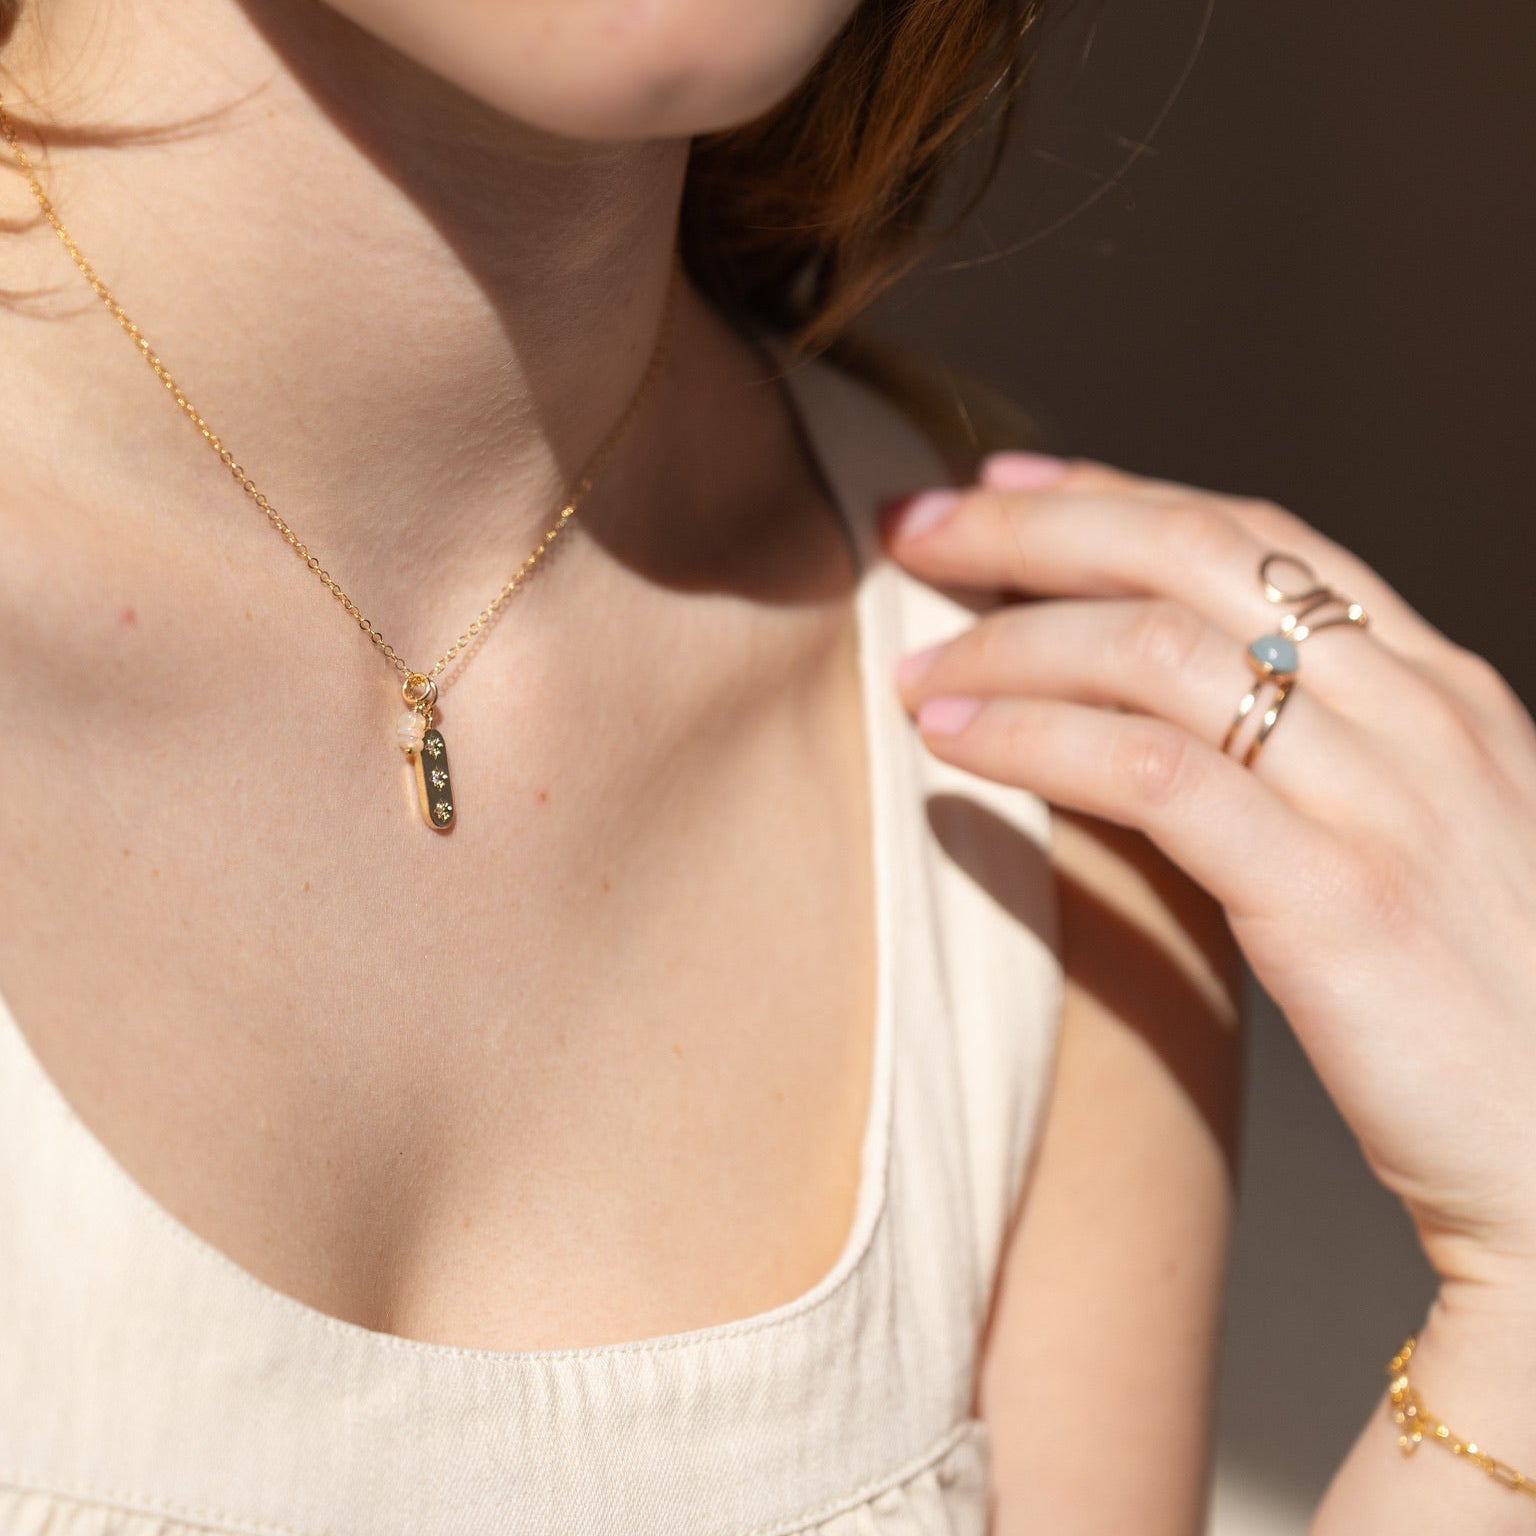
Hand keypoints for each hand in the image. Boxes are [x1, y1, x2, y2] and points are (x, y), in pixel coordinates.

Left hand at [880, 451, 1535, 1292]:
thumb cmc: (1482, 1020)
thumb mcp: (1416, 846)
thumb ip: (1317, 763)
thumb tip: (1152, 713)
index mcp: (1439, 689)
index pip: (1255, 538)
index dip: (1113, 495)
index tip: (1000, 485)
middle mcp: (1419, 714)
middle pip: (1189, 555)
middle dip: (1032, 530)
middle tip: (912, 528)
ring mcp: (1386, 798)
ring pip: (1155, 652)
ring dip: (1008, 644)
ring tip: (912, 668)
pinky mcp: (1339, 896)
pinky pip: (1152, 775)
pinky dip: (1034, 741)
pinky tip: (953, 743)